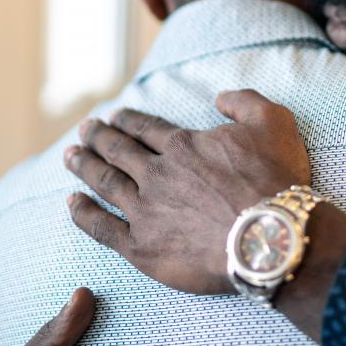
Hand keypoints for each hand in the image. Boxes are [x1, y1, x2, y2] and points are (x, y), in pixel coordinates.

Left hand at [65, 89, 310, 294]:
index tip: (114, 116)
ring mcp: (145, 211)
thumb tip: (219, 97)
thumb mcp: (274, 122)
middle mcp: (157, 174)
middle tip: (84, 129)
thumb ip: (244, 101)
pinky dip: (83, 214)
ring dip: (84, 167)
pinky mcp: (141, 247)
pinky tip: (71, 203)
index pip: (146, 129)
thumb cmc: (275, 180)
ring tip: (69, 156)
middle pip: (118, 151)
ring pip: (105, 183)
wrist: (270, 237)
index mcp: (184, 146)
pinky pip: (102, 227)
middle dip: (98, 138)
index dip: (128, 121)